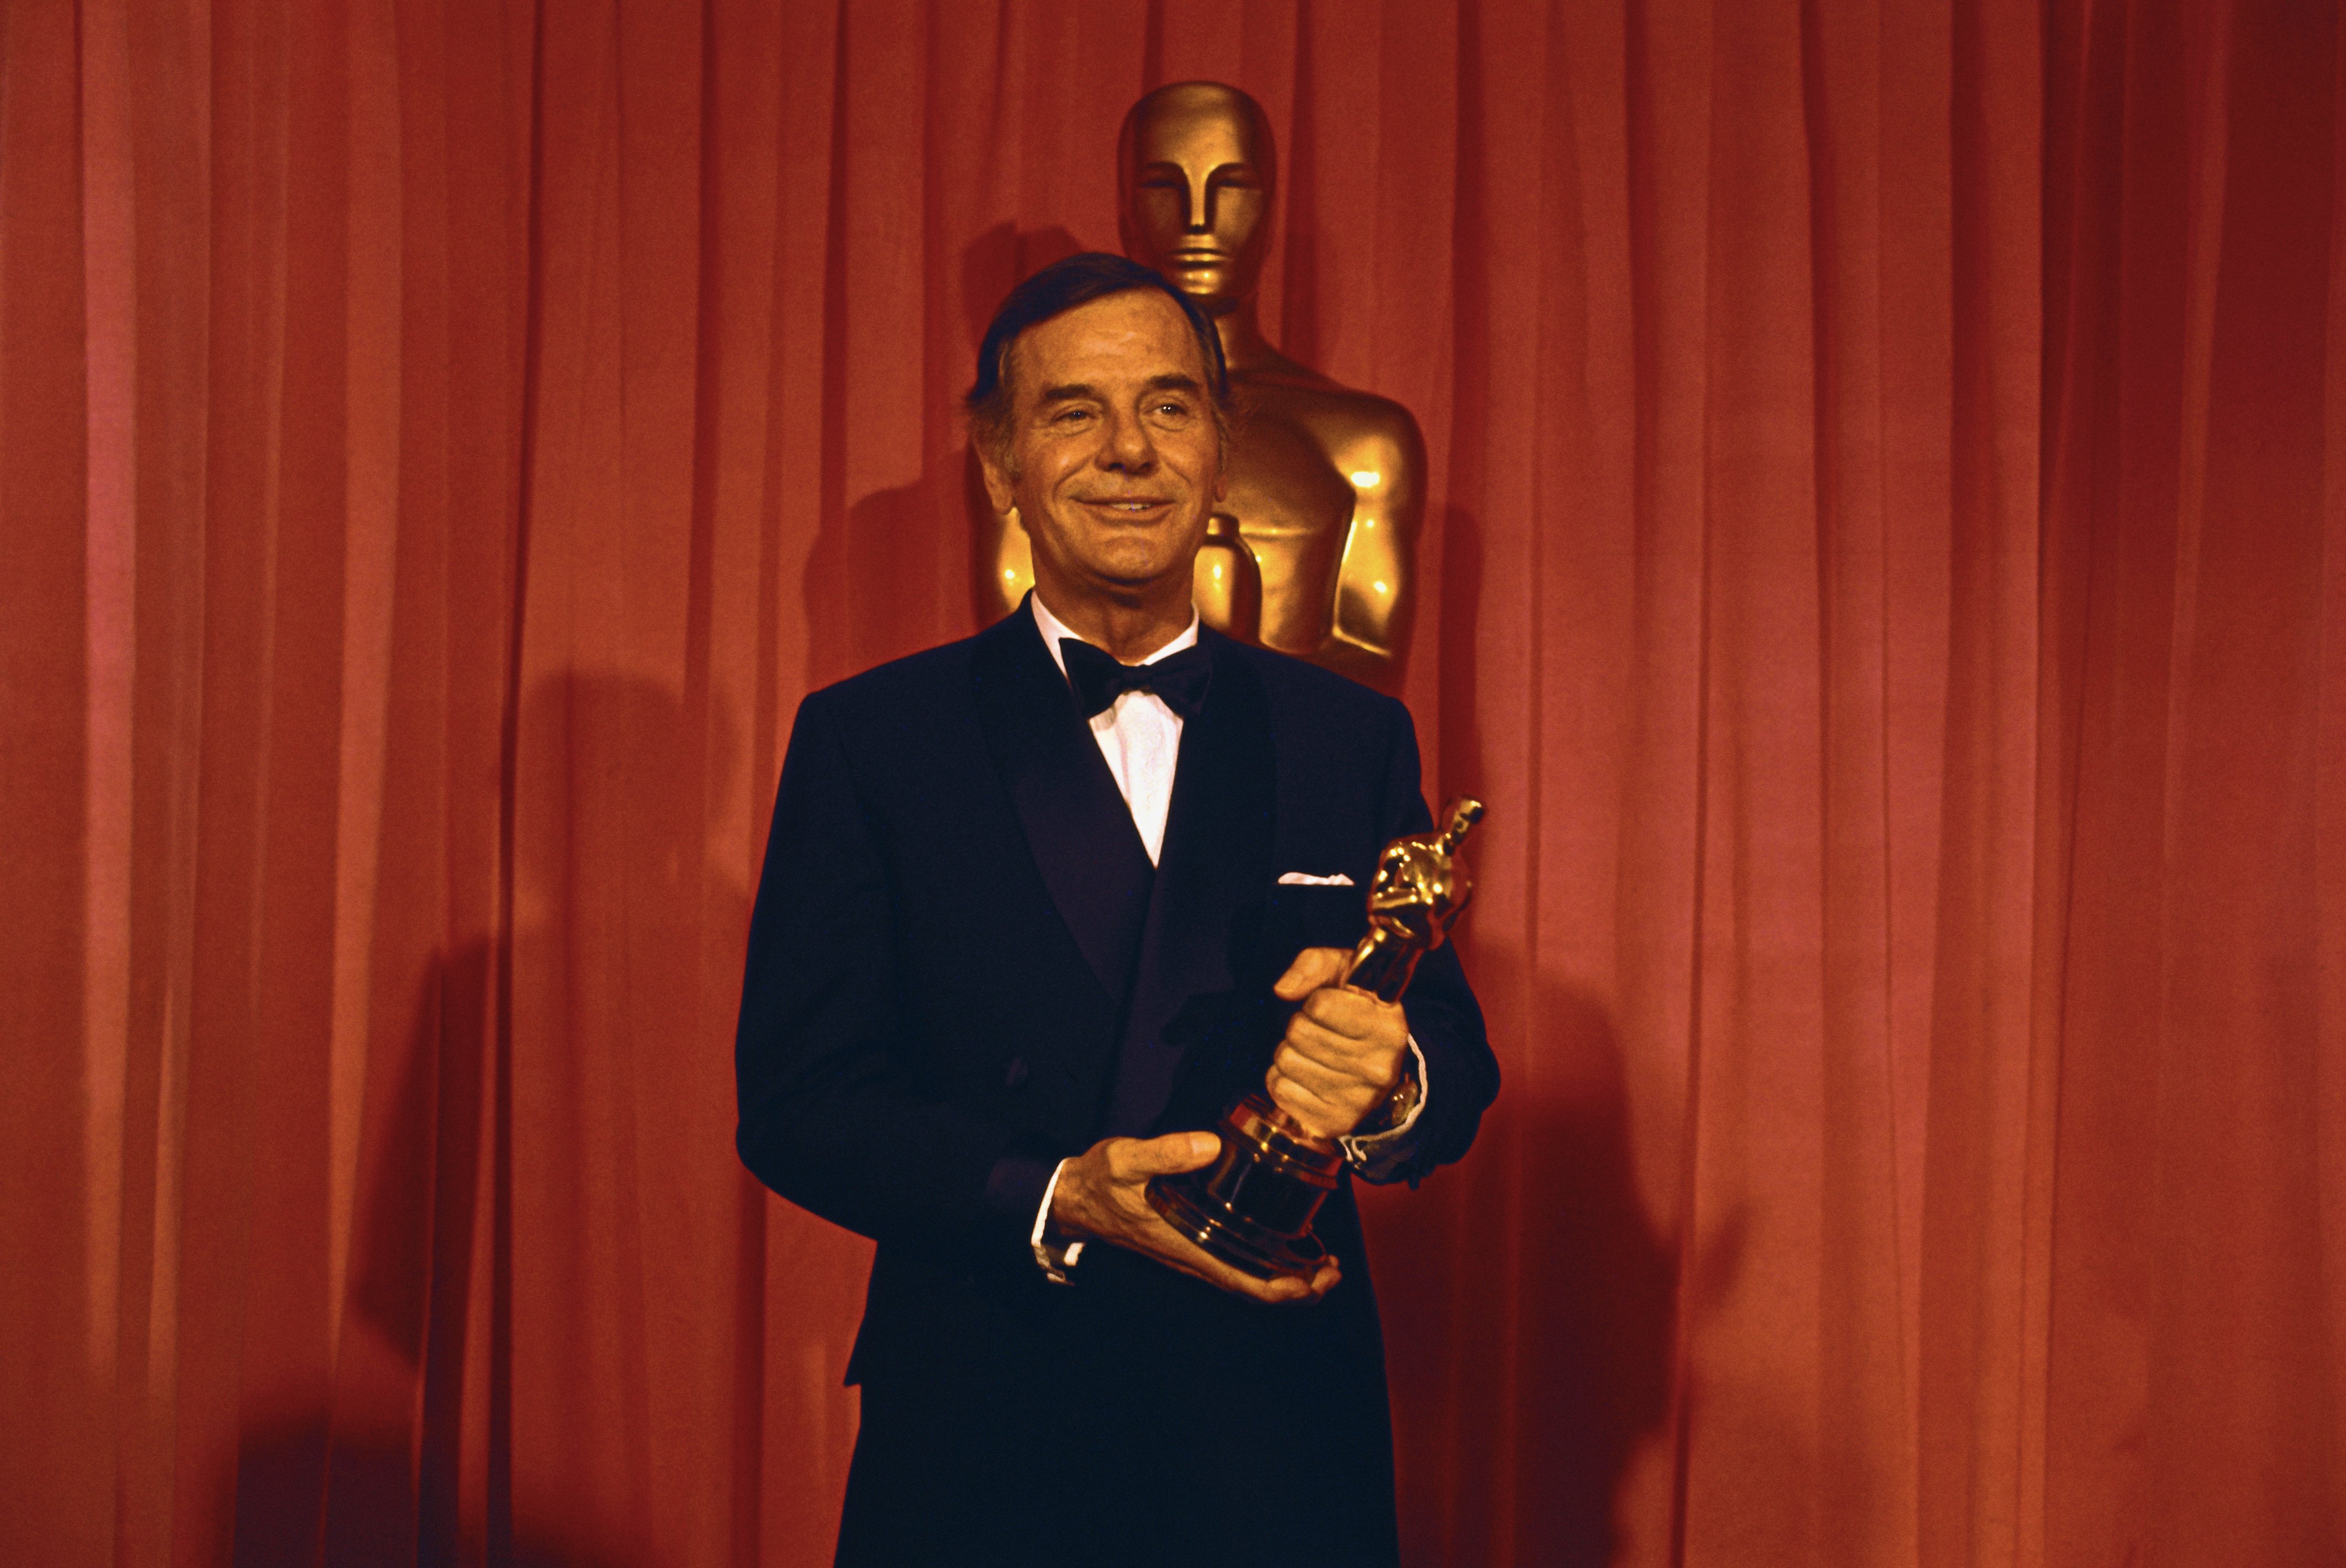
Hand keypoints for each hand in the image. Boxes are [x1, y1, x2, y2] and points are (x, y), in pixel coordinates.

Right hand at [1050, 1131, 1340, 1303]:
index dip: (1286, 1288)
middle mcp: (1195, 1259)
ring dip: (1290, 1278)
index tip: (1316, 1276)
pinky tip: (1286, 1243)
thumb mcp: (1124, 1160)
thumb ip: (1165, 1153)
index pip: (1244, 1283)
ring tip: (1323, 1260)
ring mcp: (1195, 1255)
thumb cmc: (1098, 1182)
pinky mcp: (1194, 1244)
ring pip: (1250, 1280)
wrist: (1074, 1199)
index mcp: (1186, 1247)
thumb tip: (1211, 1145)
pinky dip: (1269, 1263)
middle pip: (1256, 1289)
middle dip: (1301, 1287)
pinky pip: (1238, 1265)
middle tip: (1333, 1266)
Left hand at [1265, 947, 1410, 1140]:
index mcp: (1388, 1028)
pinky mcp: (1332, 1122)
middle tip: (1320, 1032)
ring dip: (1291, 1052)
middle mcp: (1378, 1068)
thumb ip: (1314, 964)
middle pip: (1298, 1033)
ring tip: (1314, 1053)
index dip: (1316, 1001)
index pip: (1321, 1006)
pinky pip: (1279, 1088)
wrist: (1379, 1068)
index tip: (1328, 1007)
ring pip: (1285, 1060)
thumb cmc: (1356, 1012)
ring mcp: (1356, 1100)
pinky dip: (1283, 1079)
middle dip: (1300, 1026)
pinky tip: (1306, 1076)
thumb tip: (1283, 990)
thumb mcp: (1347, 974)